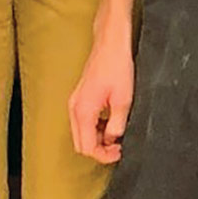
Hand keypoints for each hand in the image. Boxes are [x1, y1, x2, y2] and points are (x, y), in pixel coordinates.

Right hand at [67, 33, 135, 164]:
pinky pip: (82, 121)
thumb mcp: (123, 100)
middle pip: (81, 143)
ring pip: (81, 133)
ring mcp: (75, 102)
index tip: (118, 152)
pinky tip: (109, 121)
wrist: (110, 43)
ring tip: (116, 134)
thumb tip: (113, 139)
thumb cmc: (116, 66)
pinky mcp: (79, 97)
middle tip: (118, 146)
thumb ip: (117, 125)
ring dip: (97, 138)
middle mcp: (74, 108)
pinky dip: (94, 127)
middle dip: (99, 149)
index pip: (87, 147)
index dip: (104, 155)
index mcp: (83, 111)